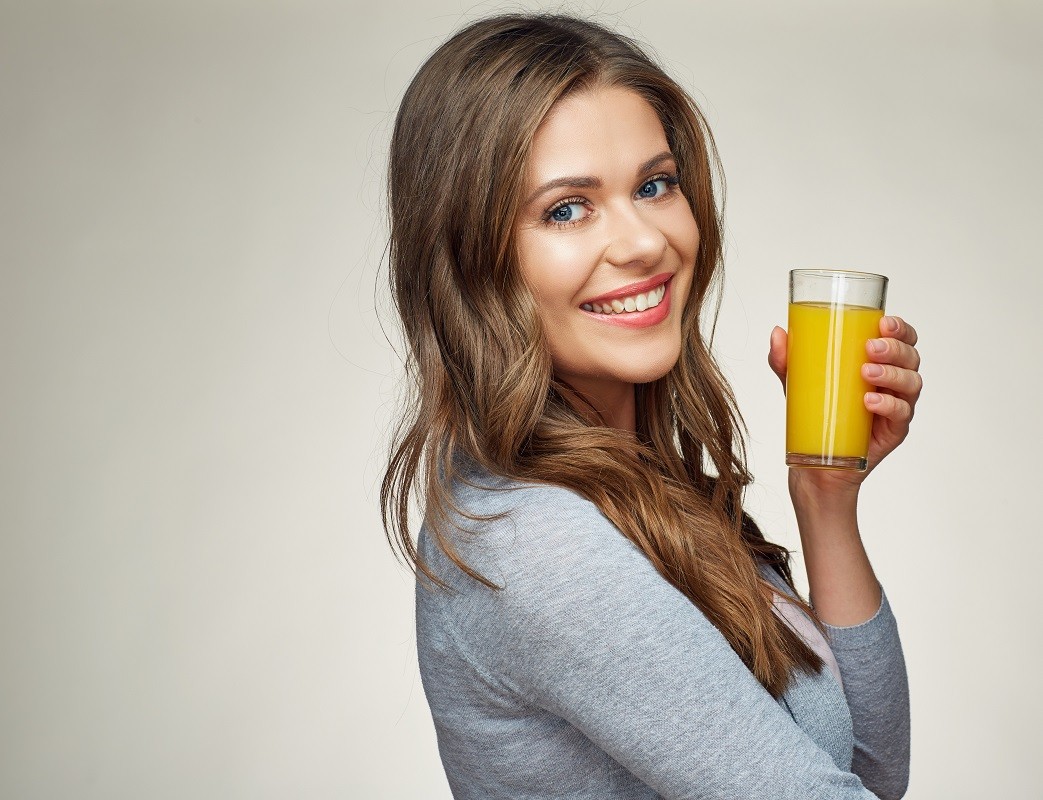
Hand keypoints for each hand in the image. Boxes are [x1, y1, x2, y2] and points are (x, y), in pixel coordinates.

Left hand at [768, 315, 922, 492]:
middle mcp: (893, 382)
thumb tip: (777, 333)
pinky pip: (902, 414)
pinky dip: (889, 405)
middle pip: (910, 357)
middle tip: (871, 347)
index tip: (883, 323)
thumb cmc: (816, 414)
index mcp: (878, 363)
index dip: (900, 328)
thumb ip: (787, 360)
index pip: (901, 339)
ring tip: (867, 372)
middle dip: (895, 348)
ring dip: (892, 374)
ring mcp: (896, 406)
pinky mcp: (893, 431)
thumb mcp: (798, 383)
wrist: (815, 464)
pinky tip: (870, 401)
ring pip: (911, 383)